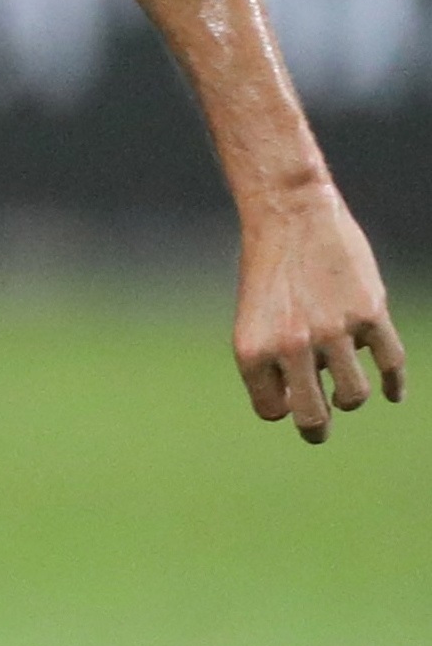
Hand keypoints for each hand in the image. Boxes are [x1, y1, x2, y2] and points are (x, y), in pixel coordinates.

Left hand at [233, 184, 404, 442]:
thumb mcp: (254, 318)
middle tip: (319, 432)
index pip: (272, 410)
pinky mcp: (370, 313)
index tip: (289, 400)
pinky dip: (393, 385)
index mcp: (252, 350)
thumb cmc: (269, 268)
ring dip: (351, 398)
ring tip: (346, 393)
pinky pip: (390, 364)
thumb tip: (303, 401)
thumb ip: (273, 360)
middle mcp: (290, 345)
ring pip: (353, 395)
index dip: (283, 409)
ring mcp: (333, 330)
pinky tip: (391, 393)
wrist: (289, 213)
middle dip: (317, 430)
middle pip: (311, 417)